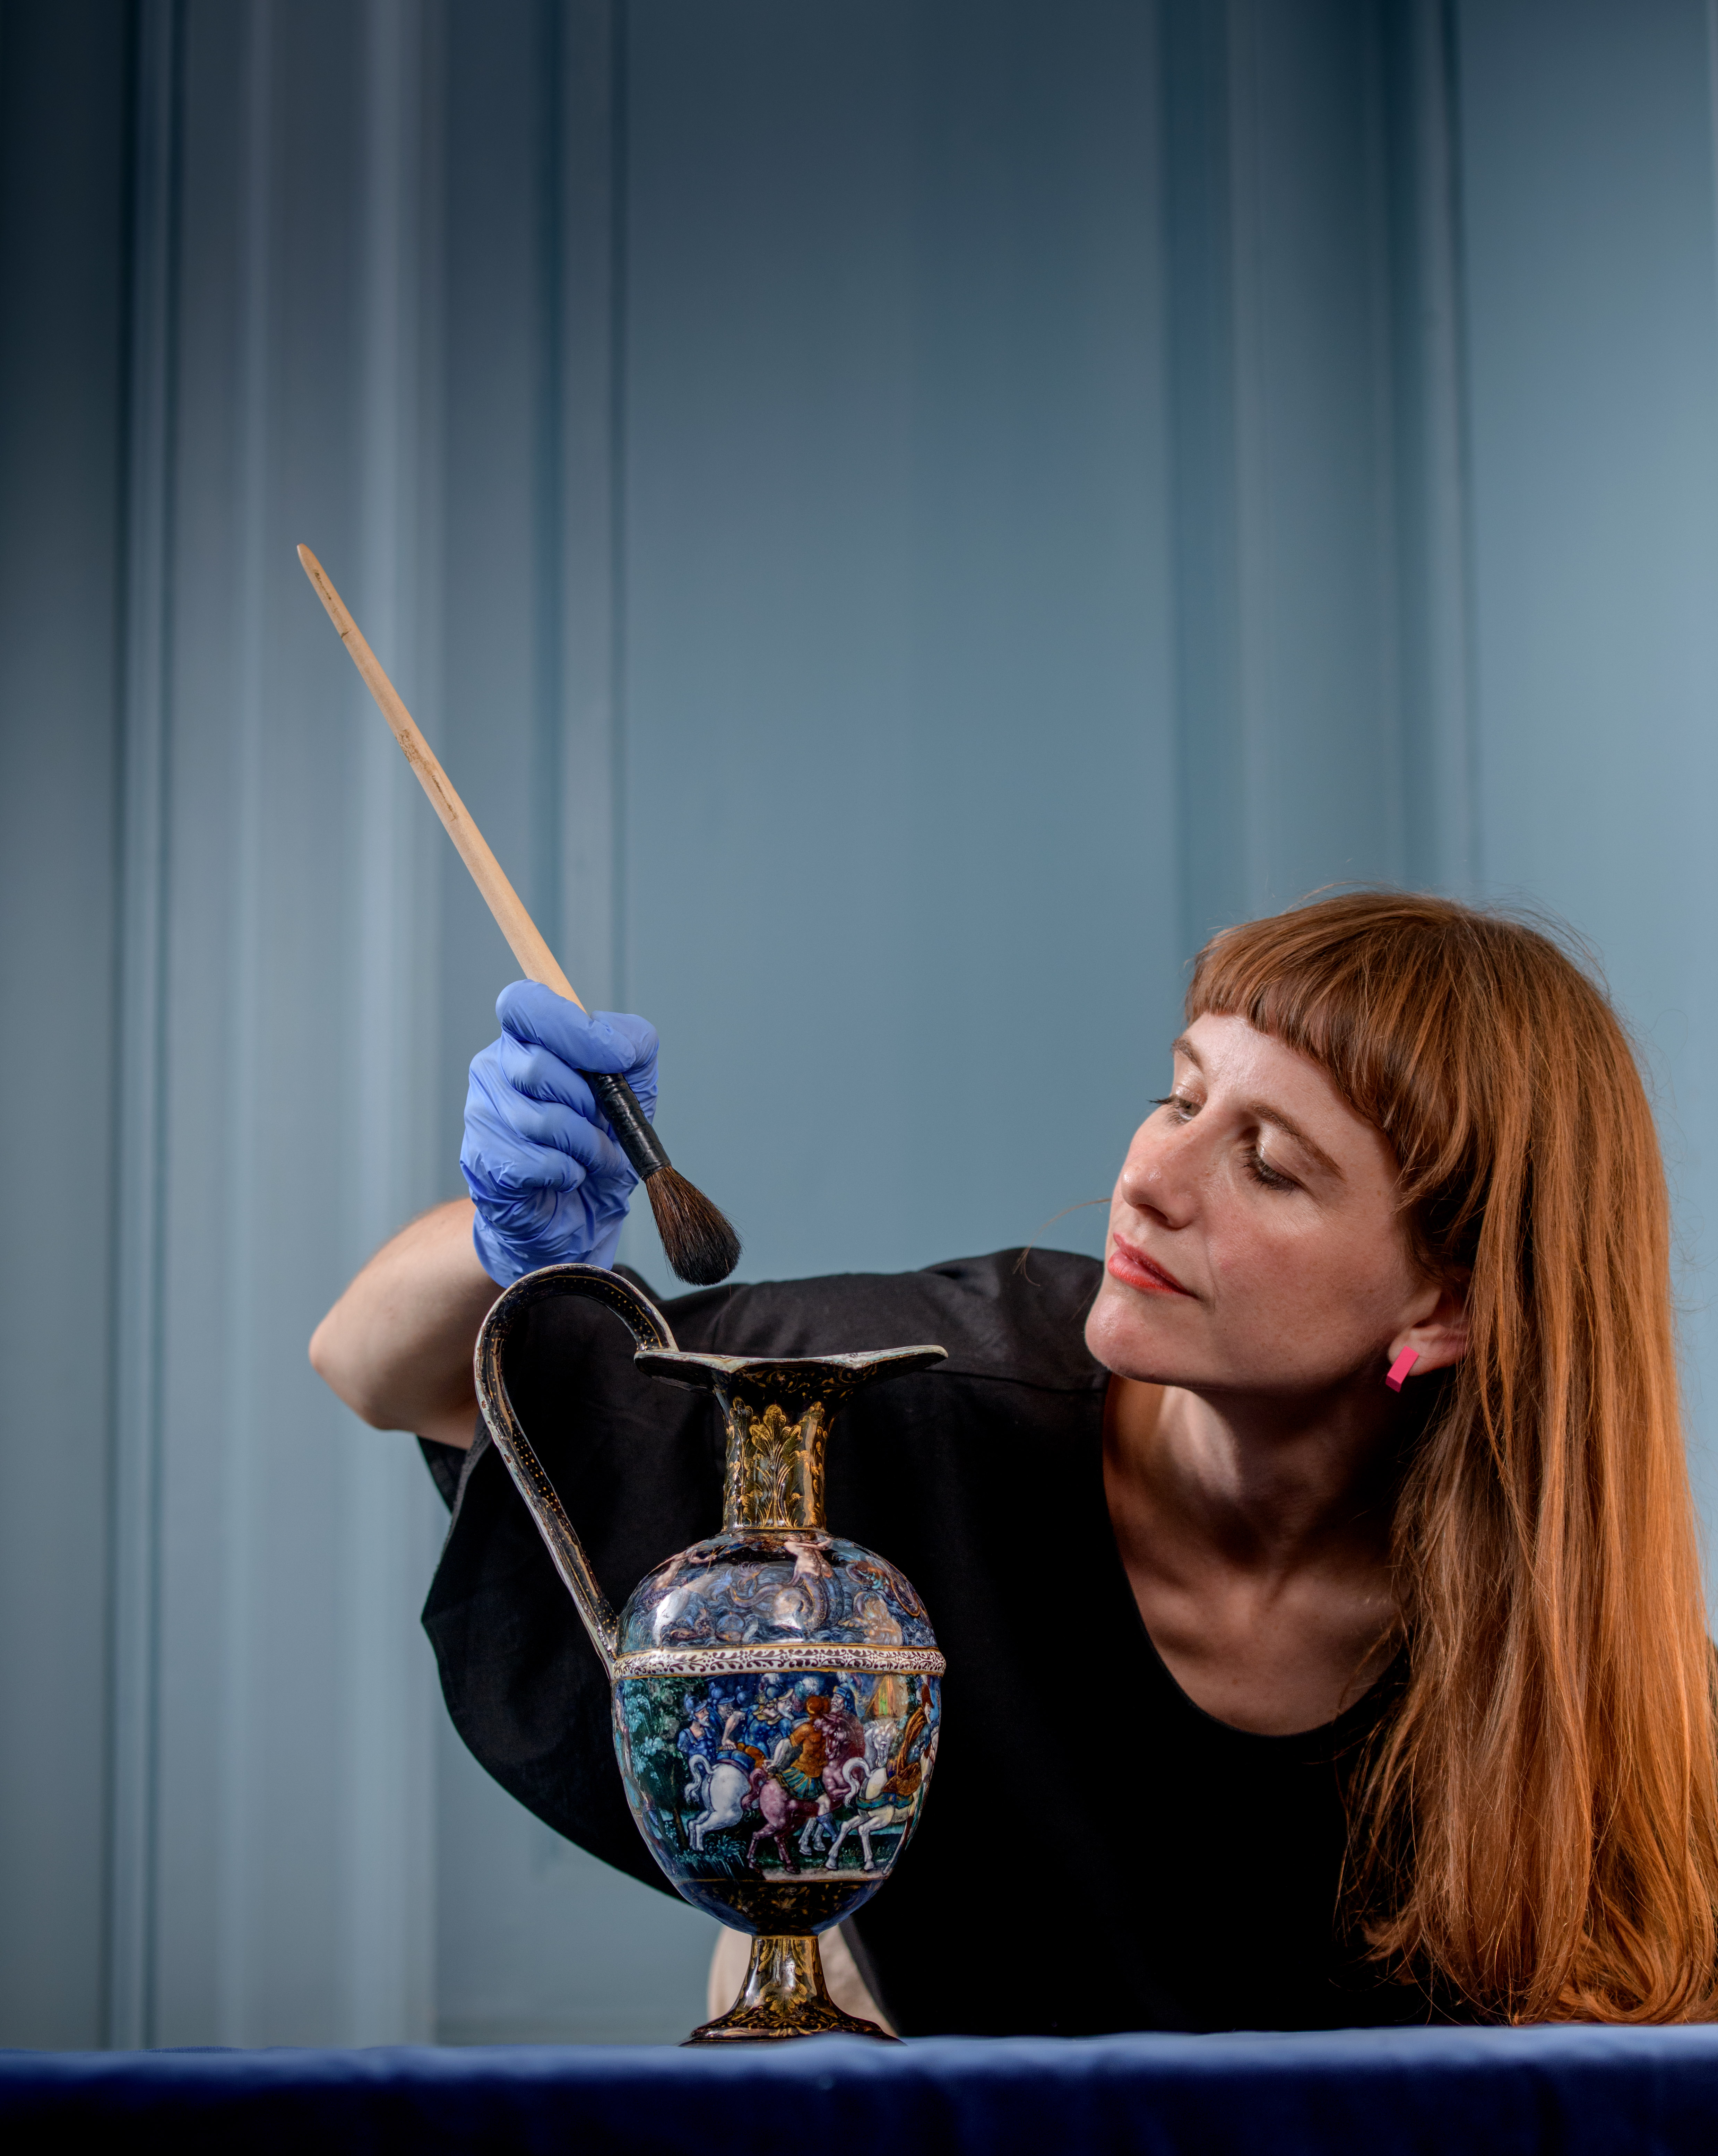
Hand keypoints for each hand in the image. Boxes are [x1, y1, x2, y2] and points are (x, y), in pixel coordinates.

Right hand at [460, 982, 658, 1284]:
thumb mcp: (633, 1087)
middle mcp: (494, 1067)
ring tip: (593, 1157)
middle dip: (589, 1105)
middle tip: (604, 1125)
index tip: (616, 1058)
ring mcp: (480, 1113)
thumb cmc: (601, 1141)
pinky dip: (568, 1174)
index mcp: (527, 1037)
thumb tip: (617, 1044)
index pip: (524, 1004)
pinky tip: (569, 1177)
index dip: (571, 1029)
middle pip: (537, 1068)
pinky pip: (534, 1162)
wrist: (577, 1211)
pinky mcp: (481, 1161)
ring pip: (539, 1119)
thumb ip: (633, 1047)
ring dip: (586, 1145)